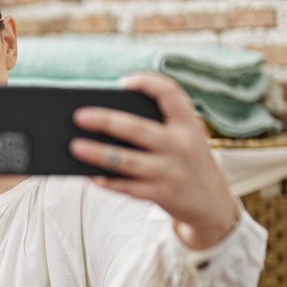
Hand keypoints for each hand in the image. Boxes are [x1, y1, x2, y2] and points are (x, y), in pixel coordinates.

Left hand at [69, 72, 239, 249]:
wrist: (212, 204)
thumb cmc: (187, 163)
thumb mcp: (186, 139)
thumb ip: (159, 127)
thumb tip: (106, 124)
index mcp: (188, 125)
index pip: (171, 94)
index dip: (148, 83)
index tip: (123, 81)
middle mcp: (181, 146)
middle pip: (138, 129)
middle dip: (107, 121)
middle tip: (79, 116)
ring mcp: (171, 172)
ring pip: (127, 161)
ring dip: (98, 153)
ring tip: (74, 146)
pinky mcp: (161, 194)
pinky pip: (127, 187)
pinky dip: (107, 181)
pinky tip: (89, 174)